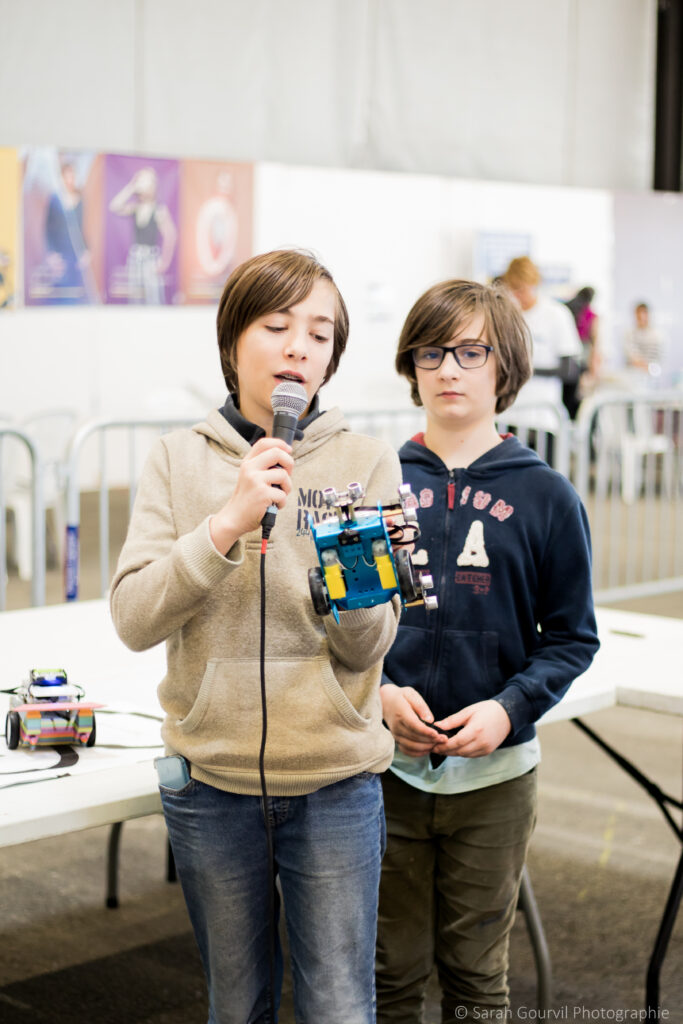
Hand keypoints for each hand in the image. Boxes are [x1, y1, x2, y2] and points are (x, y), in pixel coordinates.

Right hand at [209, 437, 293, 552]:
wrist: (234, 518)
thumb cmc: (247, 499)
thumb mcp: (250, 477)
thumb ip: (263, 466)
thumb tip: (286, 457)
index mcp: (247, 463)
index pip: (264, 443)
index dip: (280, 443)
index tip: (288, 450)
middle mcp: (250, 468)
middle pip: (277, 453)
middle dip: (289, 463)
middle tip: (288, 475)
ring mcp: (255, 480)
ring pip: (284, 475)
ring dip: (287, 487)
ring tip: (278, 495)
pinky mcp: (263, 493)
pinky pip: (283, 494)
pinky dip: (282, 502)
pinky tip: (273, 506)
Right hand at [380, 684, 440, 757]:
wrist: (385, 701)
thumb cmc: (401, 697)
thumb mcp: (411, 694)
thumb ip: (421, 706)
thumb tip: (430, 720)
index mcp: (401, 714)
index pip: (415, 726)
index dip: (427, 732)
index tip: (438, 734)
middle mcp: (397, 726)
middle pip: (415, 738)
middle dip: (431, 741)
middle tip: (444, 740)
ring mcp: (396, 735)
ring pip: (412, 746)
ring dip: (426, 747)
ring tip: (438, 744)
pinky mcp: (396, 740)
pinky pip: (407, 751)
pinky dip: (418, 753)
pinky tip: (427, 749)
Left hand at [431, 700, 511, 757]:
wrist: (507, 716)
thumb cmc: (487, 710)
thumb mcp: (468, 711)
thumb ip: (452, 721)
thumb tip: (437, 726)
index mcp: (476, 730)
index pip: (456, 742)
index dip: (443, 746)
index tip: (433, 745)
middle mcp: (481, 742)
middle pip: (459, 751)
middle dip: (445, 751)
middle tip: (434, 748)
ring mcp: (486, 748)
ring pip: (464, 755)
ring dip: (453, 753)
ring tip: (442, 748)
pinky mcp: (488, 752)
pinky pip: (471, 755)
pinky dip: (462, 752)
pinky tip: (456, 748)